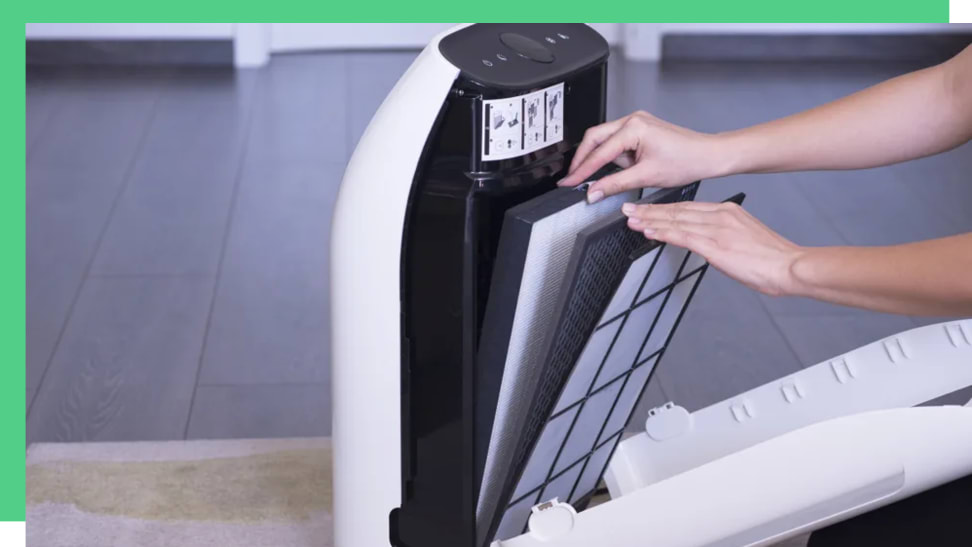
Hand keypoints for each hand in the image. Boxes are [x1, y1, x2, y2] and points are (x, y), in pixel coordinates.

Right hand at [558, 111, 727, 202]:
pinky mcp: (640, 128)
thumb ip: (614, 184)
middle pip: (594, 138)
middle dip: (583, 160)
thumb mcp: (646, 177)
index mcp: (633, 128)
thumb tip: (594, 191)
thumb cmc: (686, 161)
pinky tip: (618, 168)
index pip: (599, 152)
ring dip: (601, 159)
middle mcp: (633, 120)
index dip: (581, 170)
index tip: (569, 182)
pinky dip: (613, 156)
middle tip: (573, 178)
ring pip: (604, 140)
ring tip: (609, 175)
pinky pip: (617, 141)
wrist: (707, 156)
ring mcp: (636, 122)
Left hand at [622, 200, 803, 296]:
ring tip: (632, 220)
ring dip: (651, 221)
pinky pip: (683, 237)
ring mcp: (717, 229)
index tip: (647, 208)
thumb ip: (724, 234)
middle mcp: (720, 215)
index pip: (688, 207)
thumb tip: (708, 241)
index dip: (664, 208)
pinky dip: (663, 233)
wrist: (789, 266)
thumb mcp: (745, 237)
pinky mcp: (715, 245)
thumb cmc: (772, 258)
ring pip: (676, 221)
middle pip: (678, 211)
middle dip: (650, 211)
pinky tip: (649, 233)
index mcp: (728, 211)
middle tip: (629, 209)